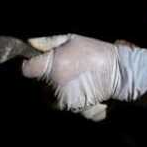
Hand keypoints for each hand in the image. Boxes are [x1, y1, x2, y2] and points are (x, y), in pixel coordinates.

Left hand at [21, 34, 146, 118]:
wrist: (120, 73)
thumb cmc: (97, 52)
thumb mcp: (73, 38)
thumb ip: (49, 41)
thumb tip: (30, 44)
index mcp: (53, 64)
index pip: (27, 69)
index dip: (29, 66)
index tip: (34, 64)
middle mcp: (55, 84)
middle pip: (35, 87)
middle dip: (41, 81)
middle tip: (55, 73)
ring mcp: (63, 99)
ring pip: (47, 98)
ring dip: (52, 92)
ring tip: (67, 82)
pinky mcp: (73, 109)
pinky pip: (60, 105)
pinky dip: (64, 100)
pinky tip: (75, 90)